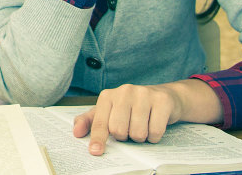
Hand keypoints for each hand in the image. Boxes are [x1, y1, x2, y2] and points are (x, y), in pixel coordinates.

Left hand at [73, 83, 188, 155]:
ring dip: (140, 137)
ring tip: (142, 126)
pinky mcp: (162, 101)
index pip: (100, 123)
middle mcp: (124, 91)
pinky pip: (155, 131)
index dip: (98, 139)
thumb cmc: (132, 108)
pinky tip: (153, 125)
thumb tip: (76, 133)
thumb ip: (90, 121)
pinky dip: (154, 136)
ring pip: (138, 133)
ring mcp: (144, 94)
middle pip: (119, 130)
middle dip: (125, 136)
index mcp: (108, 96)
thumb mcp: (109, 111)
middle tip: (129, 129)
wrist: (165, 97)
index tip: (96, 151)